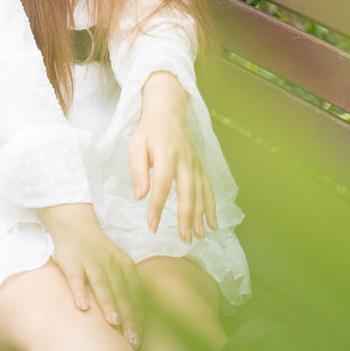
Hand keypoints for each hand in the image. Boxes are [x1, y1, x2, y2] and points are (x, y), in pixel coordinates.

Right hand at [36, 203, 143, 348]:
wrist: (74, 225)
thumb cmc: (98, 254)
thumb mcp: (117, 266)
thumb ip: (125, 289)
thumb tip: (134, 324)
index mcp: (125, 265)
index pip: (136, 293)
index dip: (139, 317)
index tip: (140, 340)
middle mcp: (111, 262)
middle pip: (122, 291)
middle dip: (128, 316)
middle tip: (131, 340)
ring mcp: (91, 261)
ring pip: (102, 283)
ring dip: (108, 303)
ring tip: (114, 323)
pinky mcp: (72, 261)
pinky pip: (76, 277)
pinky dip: (79, 291)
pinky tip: (82, 307)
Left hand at [130, 73, 217, 242]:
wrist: (168, 111)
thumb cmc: (148, 131)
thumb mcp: (136, 145)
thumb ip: (138, 171)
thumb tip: (139, 197)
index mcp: (166, 155)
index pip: (161, 186)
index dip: (157, 207)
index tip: (152, 226)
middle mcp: (184, 161)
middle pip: (187, 192)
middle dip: (186, 217)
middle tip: (184, 239)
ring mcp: (195, 164)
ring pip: (201, 193)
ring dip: (201, 216)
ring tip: (199, 236)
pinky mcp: (200, 167)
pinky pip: (208, 188)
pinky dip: (212, 207)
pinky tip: (213, 224)